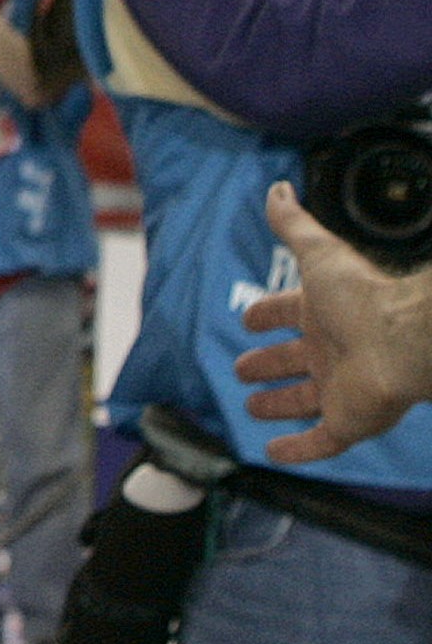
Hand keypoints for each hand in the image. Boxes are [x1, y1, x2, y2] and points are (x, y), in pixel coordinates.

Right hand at [237, 181, 431, 462]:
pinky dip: (295, 450)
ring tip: (251, 406)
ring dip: (277, 405)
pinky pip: (318, 441)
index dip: (267, 315)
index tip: (249, 320)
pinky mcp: (348, 421)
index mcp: (322, 313)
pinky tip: (272, 454)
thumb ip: (293, 224)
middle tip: (241, 369)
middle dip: (267, 365)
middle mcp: (330, 351)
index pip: (288, 313)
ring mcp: (339, 389)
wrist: (403, 339)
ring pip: (303, 401)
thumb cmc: (362, 296)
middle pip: (293, 361)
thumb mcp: (319, 252)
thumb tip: (277, 189)